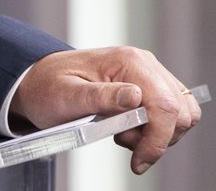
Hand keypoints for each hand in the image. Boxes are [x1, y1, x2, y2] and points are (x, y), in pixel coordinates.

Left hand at [10, 47, 201, 174]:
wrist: (39, 81)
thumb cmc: (48, 87)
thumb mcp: (66, 95)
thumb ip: (100, 97)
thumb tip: (135, 96)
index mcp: (127, 61)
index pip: (164, 105)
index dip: (157, 138)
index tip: (139, 159)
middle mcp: (144, 64)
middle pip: (179, 111)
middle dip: (156, 136)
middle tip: (122, 140)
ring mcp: (149, 75)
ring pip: (181, 114)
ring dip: (158, 133)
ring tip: (122, 133)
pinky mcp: (149, 87)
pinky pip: (173, 114)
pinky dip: (158, 129)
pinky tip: (130, 129)